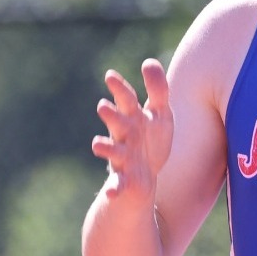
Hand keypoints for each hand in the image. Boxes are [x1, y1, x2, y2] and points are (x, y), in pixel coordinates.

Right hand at [91, 59, 173, 203]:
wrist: (143, 178)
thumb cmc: (150, 140)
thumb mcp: (160, 114)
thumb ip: (157, 89)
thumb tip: (148, 62)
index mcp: (132, 118)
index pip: (126, 100)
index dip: (119, 89)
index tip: (109, 75)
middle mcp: (124, 136)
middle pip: (118, 123)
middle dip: (111, 116)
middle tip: (102, 106)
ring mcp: (123, 158)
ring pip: (113, 152)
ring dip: (106, 148)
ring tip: (97, 144)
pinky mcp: (125, 180)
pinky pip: (118, 184)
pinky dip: (113, 189)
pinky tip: (111, 193)